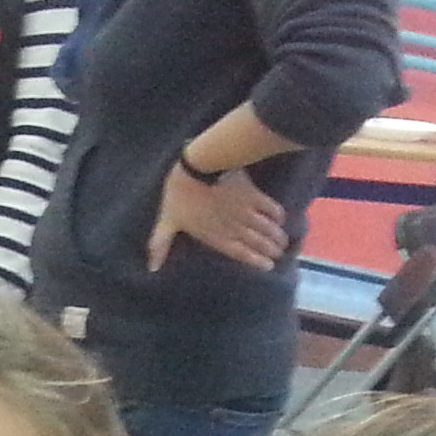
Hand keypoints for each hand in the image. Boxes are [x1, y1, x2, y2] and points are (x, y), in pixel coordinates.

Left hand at [149, 164, 287, 273]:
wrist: (199, 167)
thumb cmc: (180, 194)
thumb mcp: (168, 220)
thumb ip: (161, 243)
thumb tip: (151, 268)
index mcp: (215, 235)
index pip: (239, 251)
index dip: (254, 259)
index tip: (268, 266)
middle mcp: (233, 226)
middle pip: (256, 240)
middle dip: (269, 249)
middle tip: (280, 254)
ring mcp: (244, 210)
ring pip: (264, 226)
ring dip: (276, 235)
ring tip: (284, 243)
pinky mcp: (251, 192)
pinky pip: (268, 206)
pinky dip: (276, 213)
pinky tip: (282, 218)